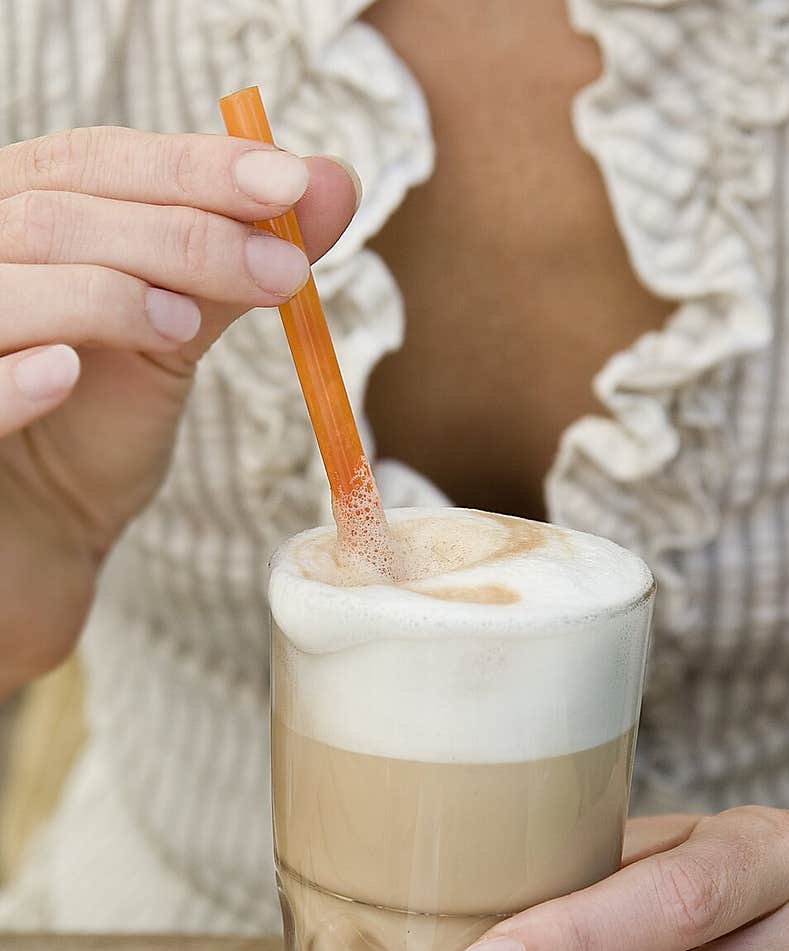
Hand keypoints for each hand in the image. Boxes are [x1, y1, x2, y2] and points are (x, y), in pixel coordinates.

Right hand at [0, 126, 357, 693]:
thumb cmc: (92, 425)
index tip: (291, 185)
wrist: (34, 531)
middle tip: (282, 272)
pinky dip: (12, 377)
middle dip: (180, 235)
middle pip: (56, 215)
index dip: (192, 166)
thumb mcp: (172, 336)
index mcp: (18, 213)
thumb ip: (235, 261)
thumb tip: (336, 182)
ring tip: (185, 324)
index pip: (92, 163)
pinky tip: (66, 373)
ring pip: (5, 285)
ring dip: (104, 294)